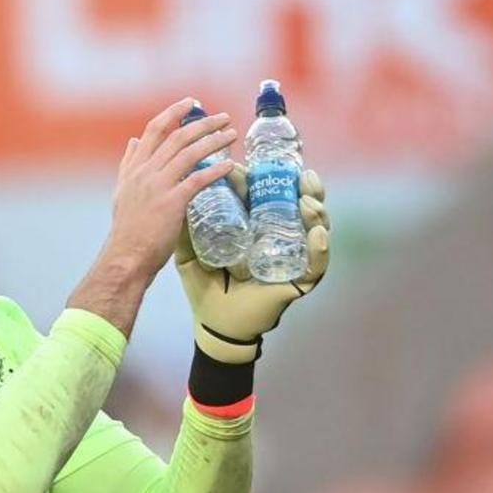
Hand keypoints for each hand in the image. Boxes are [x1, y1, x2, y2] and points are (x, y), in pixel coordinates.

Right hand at [104, 98, 237, 280]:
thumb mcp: (122, 191)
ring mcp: (159, 186)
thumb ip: (128, 165)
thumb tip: (134, 141)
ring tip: (232, 135)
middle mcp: (146, 172)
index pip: (154, 130)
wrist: (126, 256)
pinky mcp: (172, 203)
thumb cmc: (127, 229)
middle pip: (177, 137)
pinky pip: (197, 180)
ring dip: (214, 141)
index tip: (190, 102)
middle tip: (223, 117)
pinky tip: (230, 166)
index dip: (173, 113)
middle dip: (203, 123)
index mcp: (135, 168)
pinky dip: (215, 170)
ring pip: (190, 153)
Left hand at [175, 165, 330, 362]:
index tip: (247, 169)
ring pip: (314, 228)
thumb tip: (171, 195)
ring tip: (307, 200)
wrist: (213, 323)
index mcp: (254, 226)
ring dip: (316, 211)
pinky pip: (317, 264)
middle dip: (305, 188)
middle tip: (300, 175)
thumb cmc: (206, 287)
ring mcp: (291, 257)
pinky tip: (316, 233)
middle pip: (298, 206)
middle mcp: (277, 237)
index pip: (266, 196)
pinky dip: (321, 248)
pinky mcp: (298, 280)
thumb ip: (182, 229)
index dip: (263, 179)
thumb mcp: (191, 253)